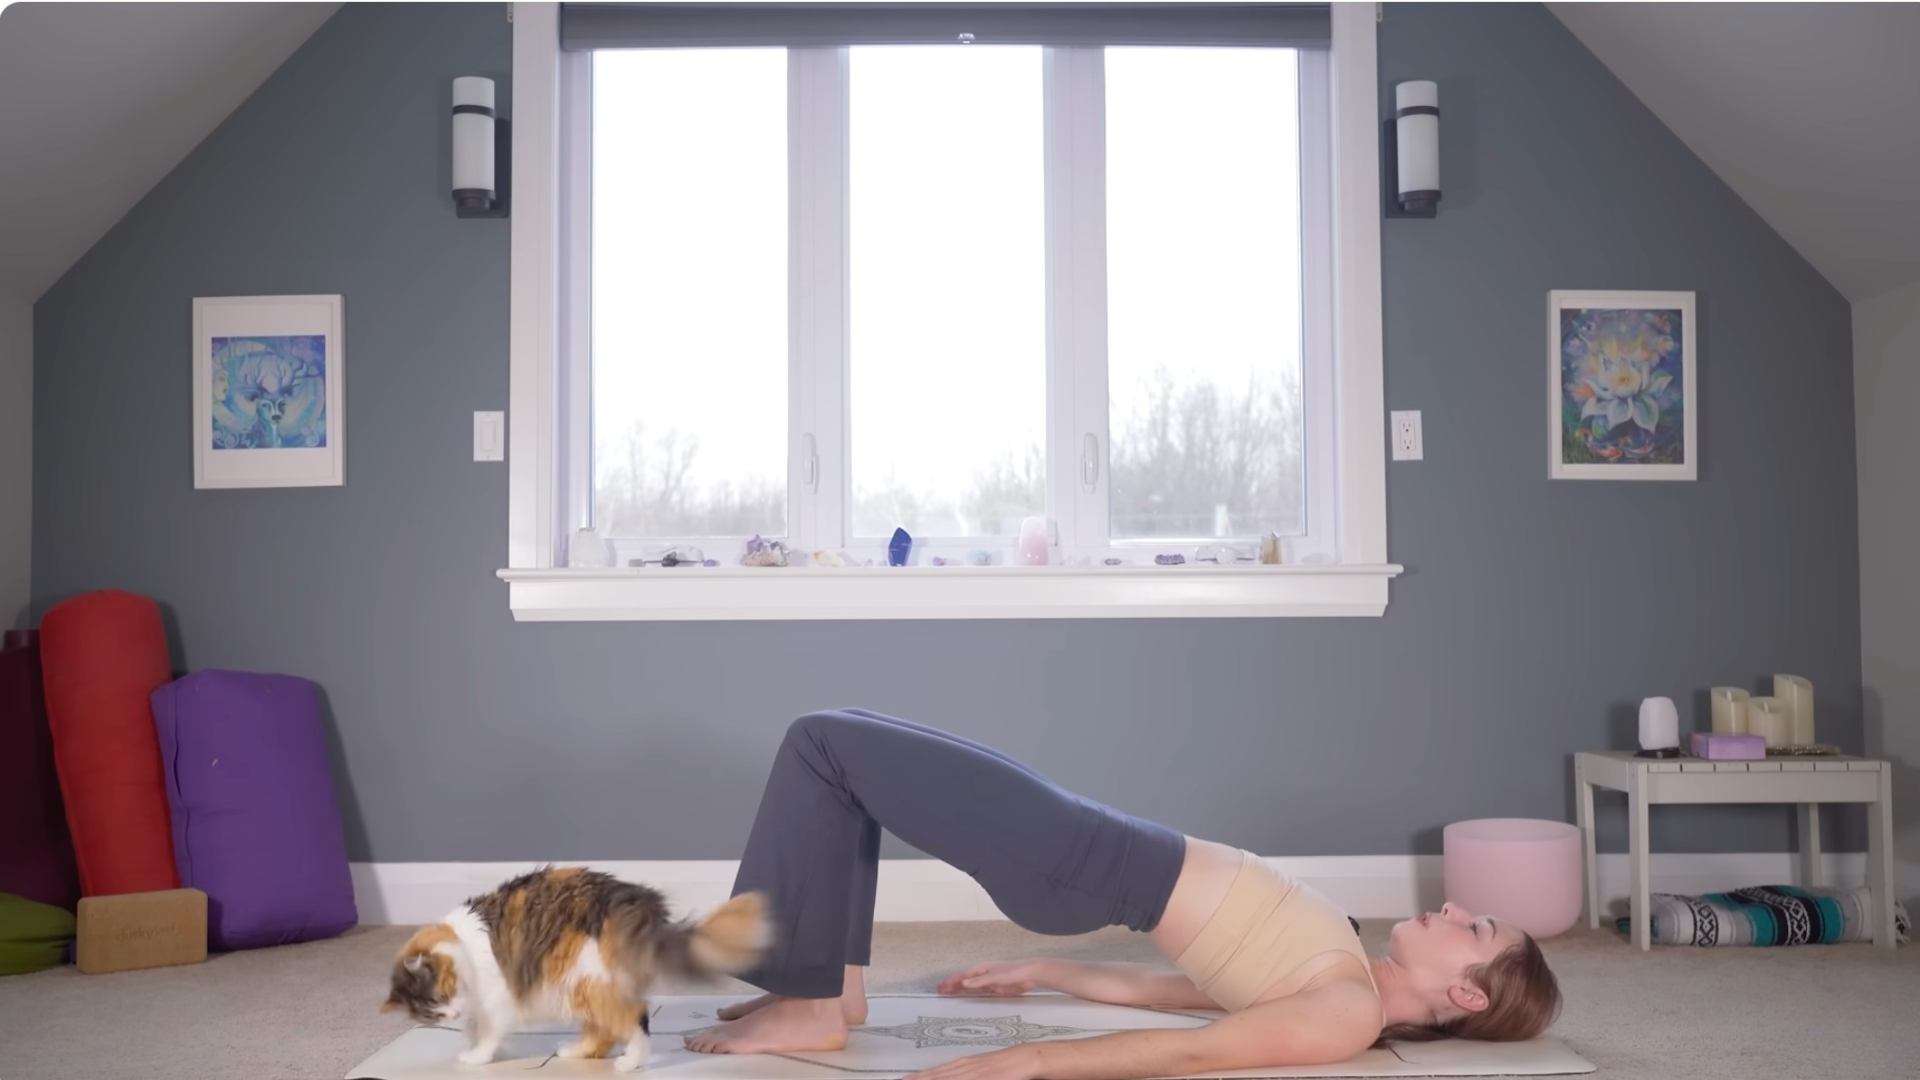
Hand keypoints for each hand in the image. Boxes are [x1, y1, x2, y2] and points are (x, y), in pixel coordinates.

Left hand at [905, 1047, 1039, 1079]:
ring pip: (944, 1079)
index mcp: (960, 1066)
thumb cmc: (1002, 1066)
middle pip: (934, 1077)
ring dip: (926, 1079)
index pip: (933, 1074)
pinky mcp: (981, 1078)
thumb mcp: (979, 1069)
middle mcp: (962, 1069)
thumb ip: (963, 1073)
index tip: (903, 1079)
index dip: (917, 1078)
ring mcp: (970, 1074)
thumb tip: (950, 1074)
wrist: (1022, 1059)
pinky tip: (936, 1079)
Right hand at [937, 960, 1043, 996]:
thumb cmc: (1013, 972)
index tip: (941, 987)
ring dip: (960, 989)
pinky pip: (979, 991)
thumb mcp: (994, 977)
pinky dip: (971, 993)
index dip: (951, 981)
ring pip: (971, 985)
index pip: (962, 976)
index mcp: (981, 969)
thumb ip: (978, 981)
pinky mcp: (996, 987)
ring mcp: (989, 981)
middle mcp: (983, 974)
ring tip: (949, 994)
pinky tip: (967, 997)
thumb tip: (963, 983)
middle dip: (953, 985)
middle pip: (965, 980)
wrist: (1030, 974)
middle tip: (940, 991)